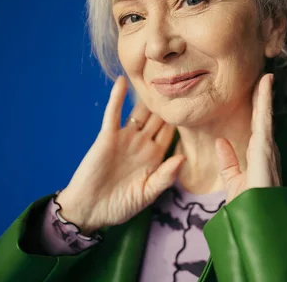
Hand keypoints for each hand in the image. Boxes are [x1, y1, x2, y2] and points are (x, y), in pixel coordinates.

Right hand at [56, 76, 185, 233]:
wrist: (90, 210)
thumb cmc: (120, 206)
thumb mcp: (147, 193)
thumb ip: (165, 176)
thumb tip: (183, 157)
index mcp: (155, 156)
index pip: (172, 133)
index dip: (182, 119)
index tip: (196, 103)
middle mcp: (142, 143)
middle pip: (158, 118)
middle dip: (168, 102)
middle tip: (181, 78)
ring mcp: (125, 138)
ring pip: (139, 112)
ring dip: (146, 96)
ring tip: (157, 75)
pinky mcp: (107, 137)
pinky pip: (113, 114)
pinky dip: (117, 98)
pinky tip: (122, 82)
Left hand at [215, 73, 281, 202]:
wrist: (256, 222)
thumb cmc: (249, 207)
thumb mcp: (233, 182)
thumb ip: (228, 162)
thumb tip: (221, 143)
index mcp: (258, 155)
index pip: (256, 126)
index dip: (257, 107)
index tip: (256, 89)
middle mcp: (266, 149)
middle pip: (263, 117)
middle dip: (264, 96)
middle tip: (264, 76)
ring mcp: (267, 149)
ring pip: (266, 115)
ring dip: (266, 95)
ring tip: (265, 75)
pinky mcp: (265, 150)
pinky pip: (264, 121)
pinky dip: (265, 103)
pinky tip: (265, 87)